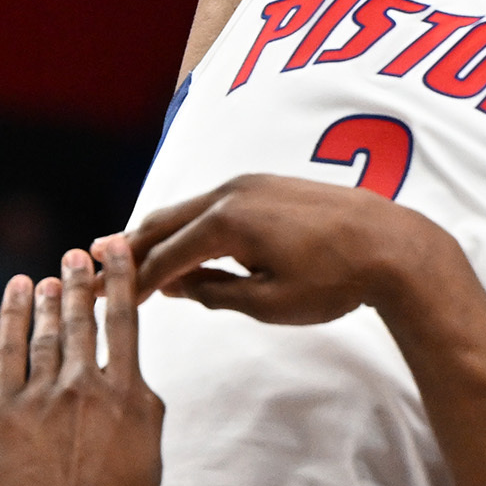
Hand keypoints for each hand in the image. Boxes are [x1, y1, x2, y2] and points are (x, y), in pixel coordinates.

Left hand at [0, 236, 161, 485]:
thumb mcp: (148, 455)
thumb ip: (143, 408)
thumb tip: (135, 377)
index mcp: (126, 394)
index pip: (125, 321)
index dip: (120, 278)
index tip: (116, 247)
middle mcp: (85, 385)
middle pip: (83, 317)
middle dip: (81, 279)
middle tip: (77, 253)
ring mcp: (41, 394)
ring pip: (47, 330)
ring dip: (50, 298)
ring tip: (51, 277)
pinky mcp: (2, 408)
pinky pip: (8, 349)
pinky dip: (12, 313)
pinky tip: (16, 288)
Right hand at [127, 173, 442, 327]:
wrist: (391, 244)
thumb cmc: (333, 281)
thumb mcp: (269, 302)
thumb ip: (216, 293)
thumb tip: (178, 287)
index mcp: (227, 222)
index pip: (166, 254)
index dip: (134, 279)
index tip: (105, 296)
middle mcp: (231, 192)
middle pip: (166, 220)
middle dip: (131, 245)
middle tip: (93, 262)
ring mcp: (250, 182)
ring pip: (189, 208)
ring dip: (159, 231)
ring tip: (129, 250)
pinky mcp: (268, 183)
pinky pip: (213, 202)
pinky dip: (189, 222)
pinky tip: (185, 239)